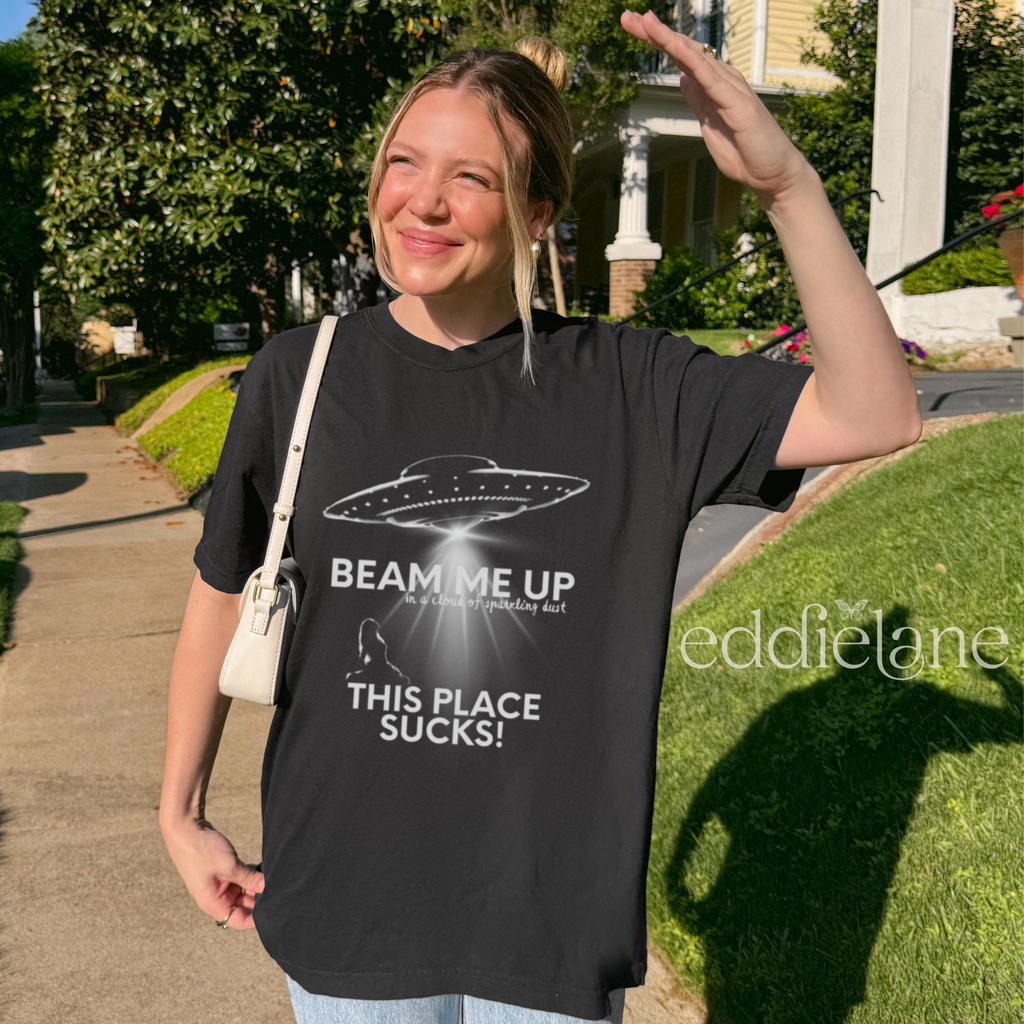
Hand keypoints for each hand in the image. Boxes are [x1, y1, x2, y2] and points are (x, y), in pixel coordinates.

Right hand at [161, 816, 264, 930]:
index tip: (273, 909)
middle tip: (277, 888)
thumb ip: (249, 879)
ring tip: (272, 877)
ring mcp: (219, 883)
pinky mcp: (222, 870)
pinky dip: (250, 874)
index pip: (237, 919)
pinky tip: (263, 868)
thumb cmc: (201, 851)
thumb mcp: (229, 866)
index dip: (255, 918)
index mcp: (212, 903)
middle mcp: (216, 896)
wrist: (186, 828)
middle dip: (259, 897)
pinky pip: (240, 877)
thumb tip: (267, 888)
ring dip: (256, 883)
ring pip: (243, 889)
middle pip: (242, 904)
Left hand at [619, 10, 811, 201]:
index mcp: (713, 85)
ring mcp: (730, 88)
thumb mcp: (710, 124)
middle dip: (654, 33)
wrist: (773, 174)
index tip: (632, 27)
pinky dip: (691, 60)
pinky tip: (674, 47)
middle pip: (683, 50)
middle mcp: (722, 79)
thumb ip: (698, 100)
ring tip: (645, 21)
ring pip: (694, 57)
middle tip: (625, 18)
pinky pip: (709, 78)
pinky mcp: (736, 103)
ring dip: (668, 38)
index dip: (657, 42)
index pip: (681, 58)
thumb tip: (682, 79)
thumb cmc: (745, 151)